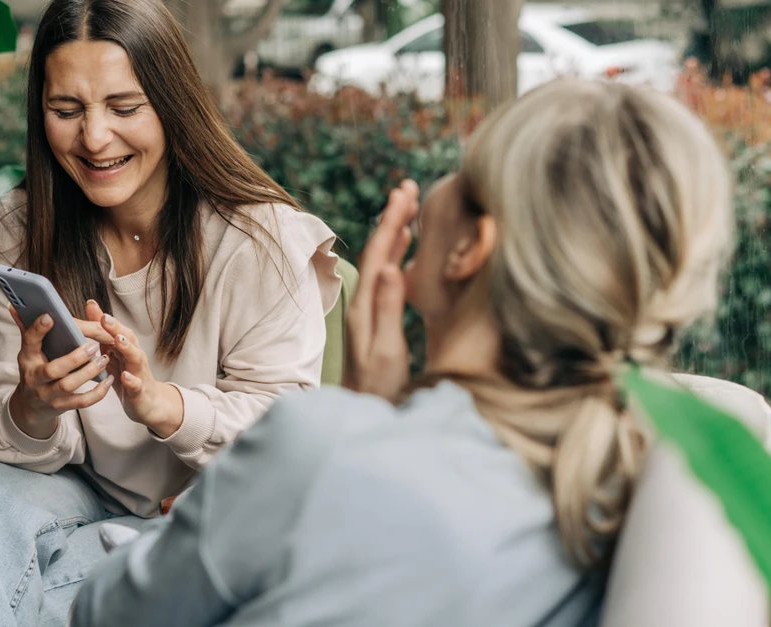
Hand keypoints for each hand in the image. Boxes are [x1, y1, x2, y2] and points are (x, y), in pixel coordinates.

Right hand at [7, 306, 114, 438]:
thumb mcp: (28, 352)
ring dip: (89, 373)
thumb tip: (14, 305)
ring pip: (68, 385)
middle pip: (53, 370)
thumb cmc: (34, 371)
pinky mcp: (61, 407)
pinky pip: (81, 402)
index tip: (51, 316)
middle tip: (92, 346)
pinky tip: (109, 380)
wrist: (30, 406)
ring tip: (104, 359)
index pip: (29, 342)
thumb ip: (26, 329)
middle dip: (74, 358)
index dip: (38, 330)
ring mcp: (48, 395)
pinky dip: (97, 393)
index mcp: (27, 359)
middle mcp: (35, 378)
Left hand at [84, 301, 184, 437]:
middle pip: (128, 339)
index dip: (104, 320)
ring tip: (118, 341)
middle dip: (116, 328)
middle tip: (104, 319)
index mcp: (126, 348)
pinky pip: (137, 385)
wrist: (149, 404)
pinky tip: (125, 376)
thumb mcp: (113, 354)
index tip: (91, 309)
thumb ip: (102, 331)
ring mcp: (139, 373)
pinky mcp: (140, 391)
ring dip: (127, 349)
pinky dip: (132, 380)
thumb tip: (91, 305)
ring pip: (136, 358)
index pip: (116, 330)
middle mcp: (135, 357)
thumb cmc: (128, 376)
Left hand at [343, 179, 417, 400]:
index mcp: (365, 306)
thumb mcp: (386, 349)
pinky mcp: (375, 317)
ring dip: (394, 231)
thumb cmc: (378, 387)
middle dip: (393, 217)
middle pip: (378, 250)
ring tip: (408, 206)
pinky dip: (396, 254)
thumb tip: (392, 267)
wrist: (362, 412)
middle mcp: (363, 303)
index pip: (379, 254)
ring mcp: (368, 309)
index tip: (404, 192)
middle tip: (408, 187)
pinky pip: (386, 276)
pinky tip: (404, 244)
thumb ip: (389, 309)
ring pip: (382, 260)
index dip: (391, 221)